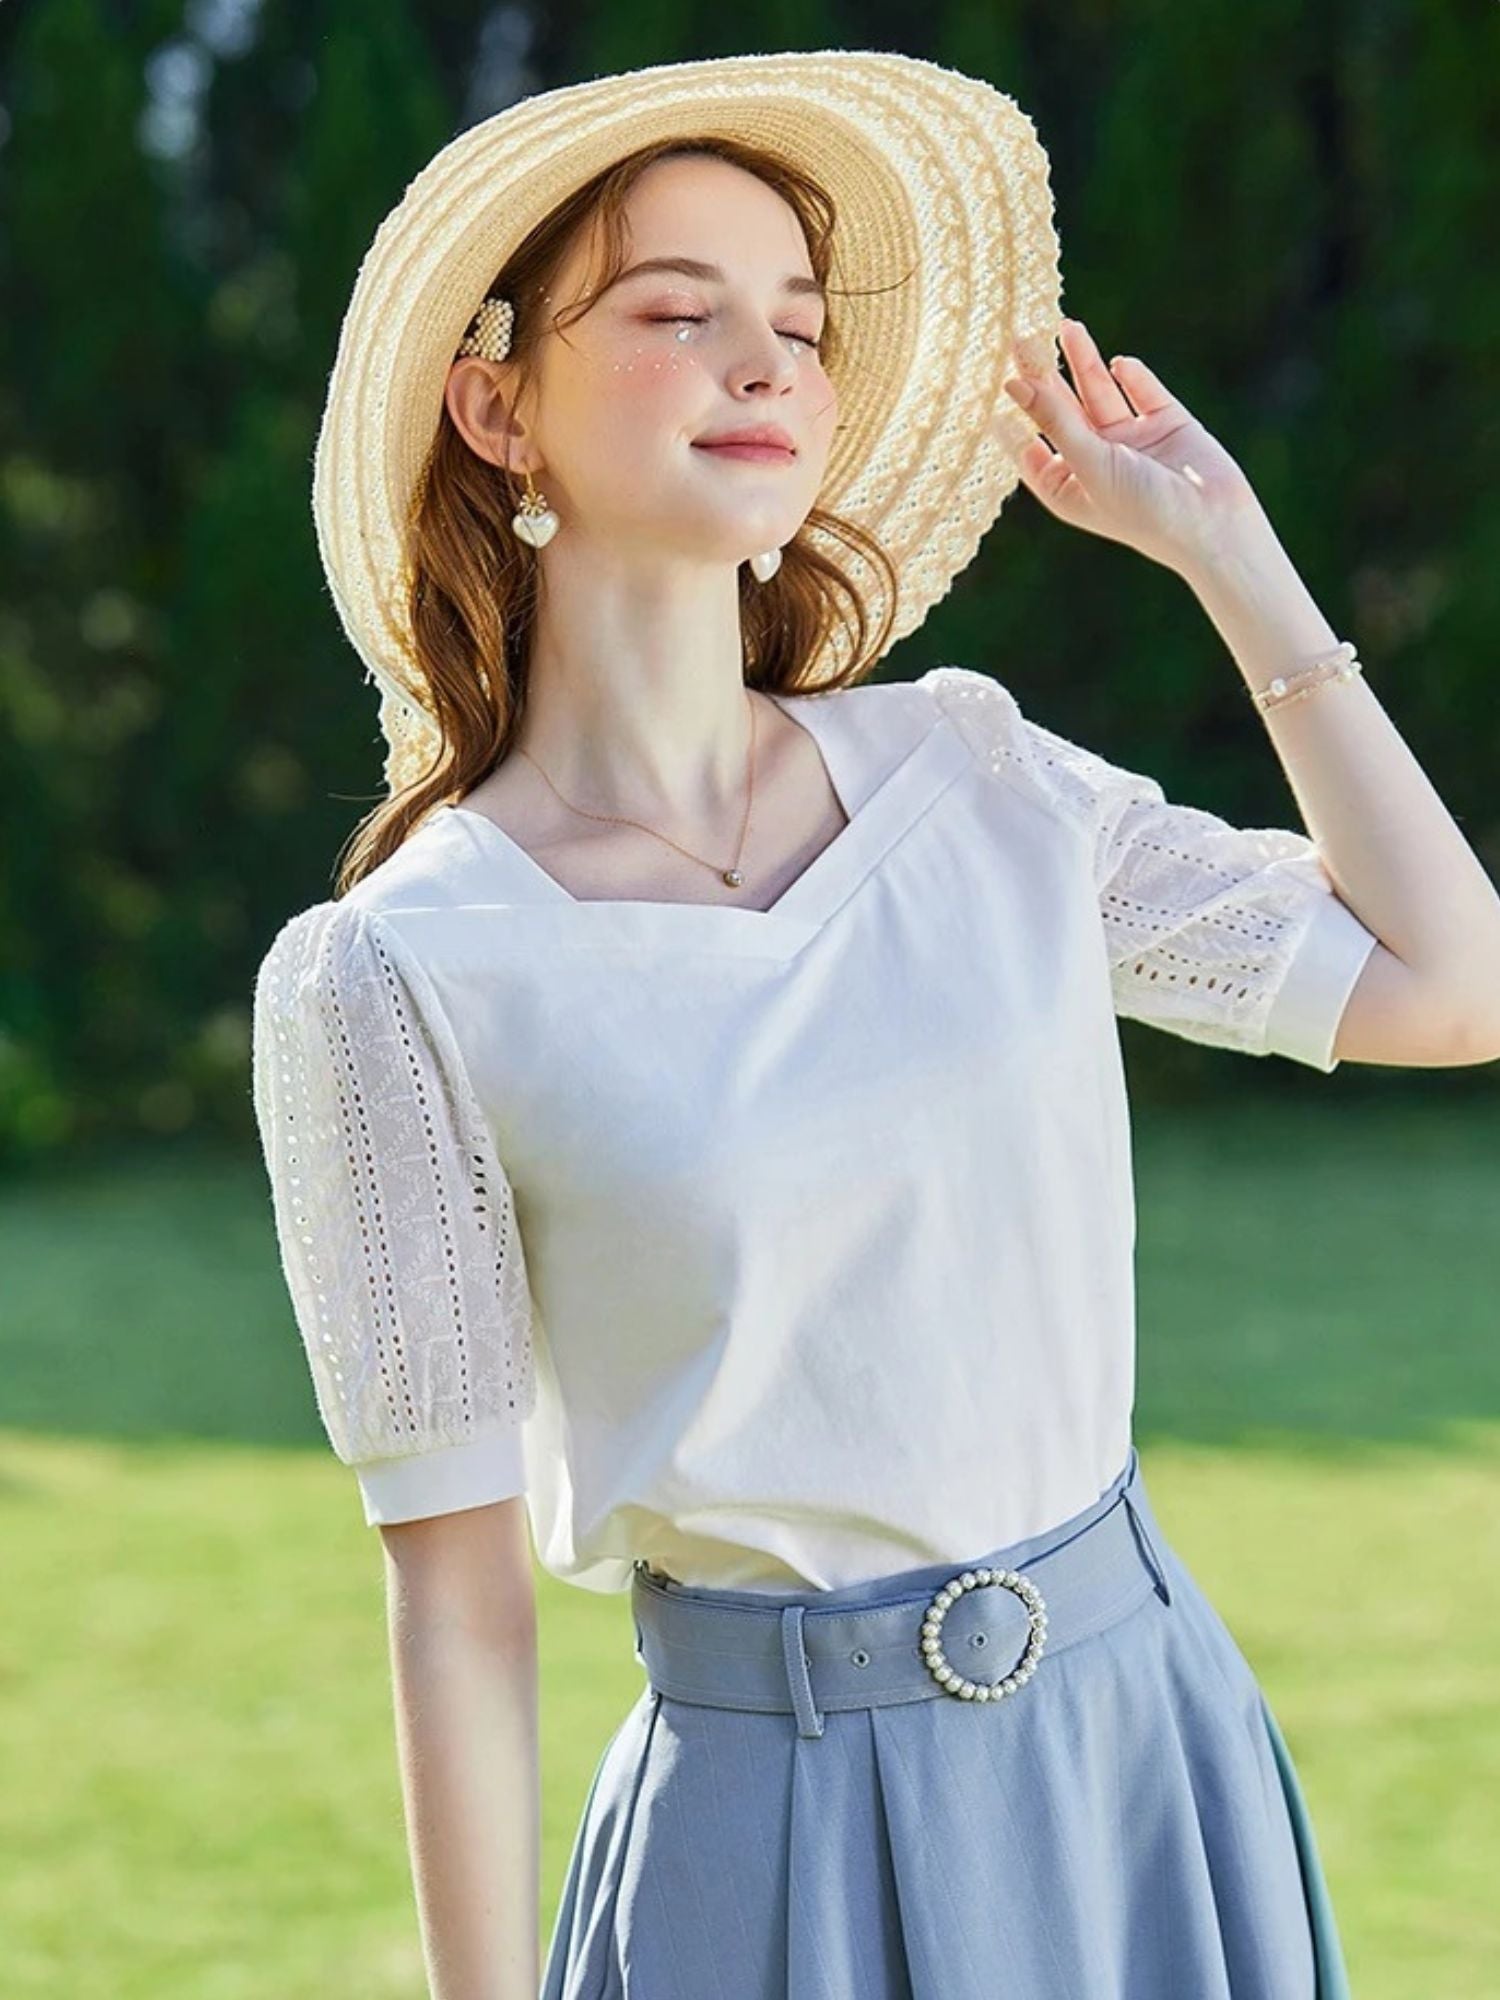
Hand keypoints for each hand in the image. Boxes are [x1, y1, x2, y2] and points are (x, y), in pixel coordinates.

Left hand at [992, 317, 1270, 577]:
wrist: (1215, 524)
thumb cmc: (1143, 510)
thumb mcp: (1090, 463)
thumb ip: (1055, 421)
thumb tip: (1015, 384)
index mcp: (1067, 487)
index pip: (1028, 448)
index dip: (1011, 418)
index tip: (990, 383)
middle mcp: (1094, 463)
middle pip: (1061, 412)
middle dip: (1044, 378)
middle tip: (1022, 338)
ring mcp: (1130, 442)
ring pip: (1100, 394)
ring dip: (1084, 363)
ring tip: (1065, 327)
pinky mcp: (1166, 424)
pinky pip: (1143, 392)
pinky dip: (1131, 376)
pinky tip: (1118, 363)